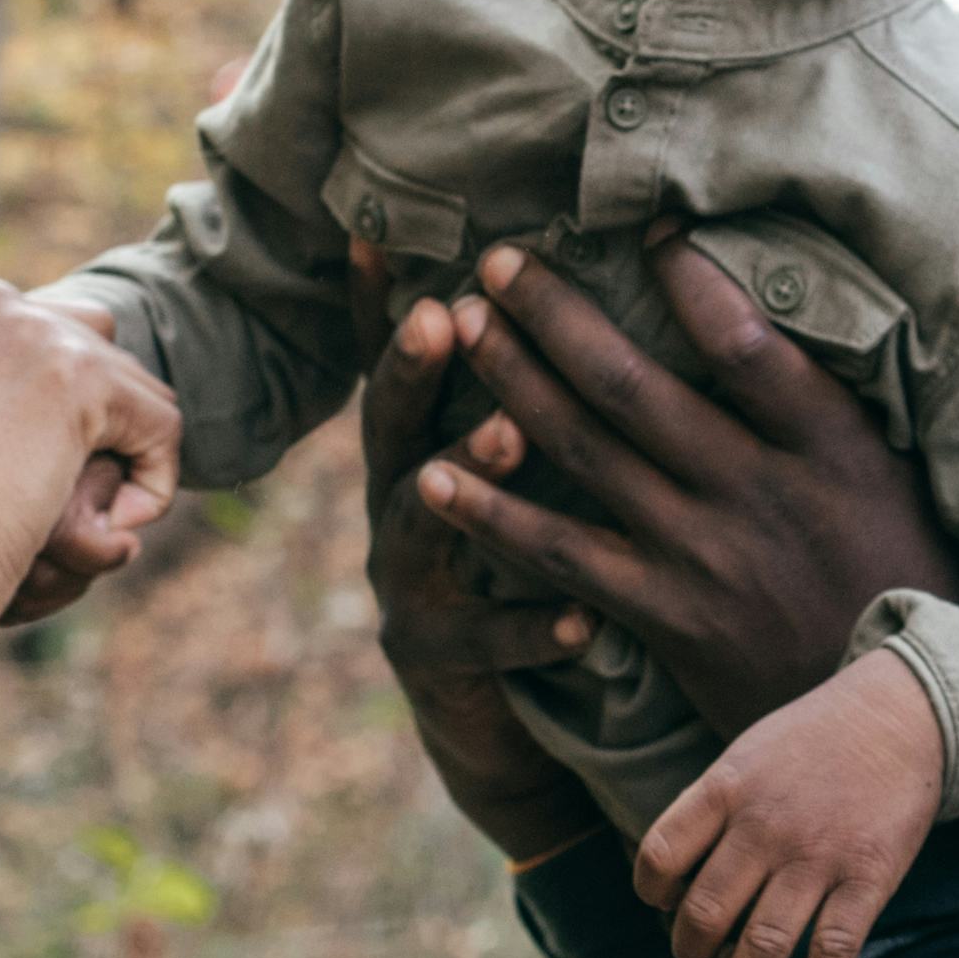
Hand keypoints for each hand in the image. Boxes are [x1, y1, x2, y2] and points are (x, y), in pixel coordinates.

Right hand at [0, 279, 180, 666]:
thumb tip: (73, 410)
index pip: (51, 335)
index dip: (61, 414)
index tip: (31, 477)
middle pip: (99, 347)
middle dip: (100, 424)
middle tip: (62, 501)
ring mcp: (33, 331)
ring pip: (136, 390)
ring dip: (119, 464)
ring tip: (75, 529)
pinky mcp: (79, 375)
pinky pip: (163, 425)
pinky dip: (153, 486)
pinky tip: (111, 533)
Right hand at [354, 248, 612, 865]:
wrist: (497, 724)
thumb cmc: (515, 569)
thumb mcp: (509, 476)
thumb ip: (519, 396)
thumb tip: (557, 293)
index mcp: (415, 454)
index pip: (390, 367)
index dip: (375, 306)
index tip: (377, 233)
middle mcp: (395, 510)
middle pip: (391, 429)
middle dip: (412, 370)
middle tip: (443, 314)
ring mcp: (405, 585)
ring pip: (423, 523)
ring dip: (470, 471)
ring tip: (514, 429)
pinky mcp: (435, 660)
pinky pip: (484, 642)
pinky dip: (531, 628)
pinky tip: (582, 617)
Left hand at [412, 237, 958, 745]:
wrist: (893, 721)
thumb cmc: (900, 584)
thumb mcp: (892, 481)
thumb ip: (824, 408)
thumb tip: (764, 317)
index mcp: (829, 446)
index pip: (747, 341)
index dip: (691, 277)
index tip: (646, 224)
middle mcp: (758, 490)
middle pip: (634, 384)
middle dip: (557, 314)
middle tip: (498, 260)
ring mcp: (704, 555)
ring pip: (586, 452)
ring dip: (513, 382)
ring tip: (461, 326)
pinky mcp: (666, 618)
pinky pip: (561, 557)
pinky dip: (493, 514)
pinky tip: (432, 476)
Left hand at [639, 649, 944, 957]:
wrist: (902, 713)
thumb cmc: (817, 737)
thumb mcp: (748, 753)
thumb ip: (715, 808)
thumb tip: (681, 877)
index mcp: (725, 789)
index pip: (660, 854)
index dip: (652, 892)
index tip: (664, 906)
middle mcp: (764, 827)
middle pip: (704, 913)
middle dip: (690, 954)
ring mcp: (816, 856)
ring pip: (762, 946)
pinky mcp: (867, 878)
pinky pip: (833, 951)